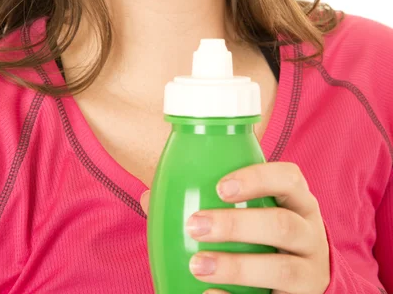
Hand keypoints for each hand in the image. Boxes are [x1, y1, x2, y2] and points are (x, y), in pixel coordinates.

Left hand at [140, 162, 329, 293]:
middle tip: (195, 225)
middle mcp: (310, 234)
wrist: (301, 283)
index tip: (220, 186)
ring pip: (282, 268)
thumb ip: (212, 202)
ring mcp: (310, 272)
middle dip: (238, 225)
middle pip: (283, 224)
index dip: (258, 178)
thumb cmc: (266, 237)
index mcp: (298, 202)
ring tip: (196, 265)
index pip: (290, 178)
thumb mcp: (255, 214)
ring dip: (236, 267)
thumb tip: (151, 197)